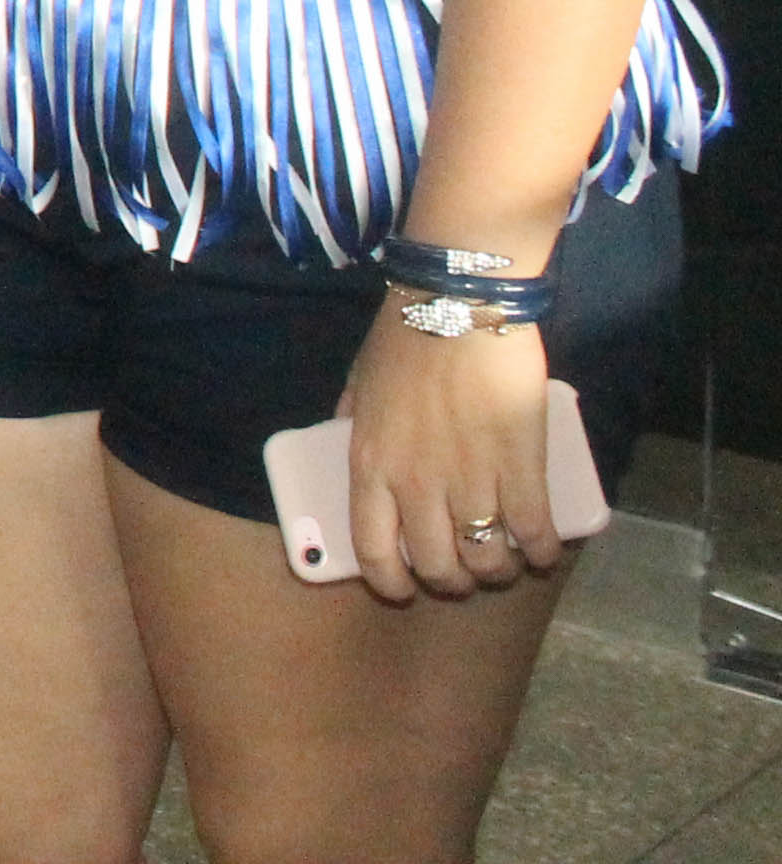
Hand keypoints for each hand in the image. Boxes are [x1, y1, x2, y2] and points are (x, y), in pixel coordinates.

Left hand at [339, 311, 561, 604]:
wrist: (458, 303)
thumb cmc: (403, 337)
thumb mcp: (358, 383)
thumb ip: (353, 421)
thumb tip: (349, 441)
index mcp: (371, 465)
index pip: (373, 550)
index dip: (390, 582)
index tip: (404, 589)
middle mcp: (418, 483)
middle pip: (436, 565)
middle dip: (452, 581)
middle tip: (464, 572)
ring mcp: (471, 479)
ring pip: (487, 558)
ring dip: (498, 570)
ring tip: (505, 561)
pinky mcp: (522, 466)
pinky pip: (534, 530)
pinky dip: (542, 550)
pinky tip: (544, 550)